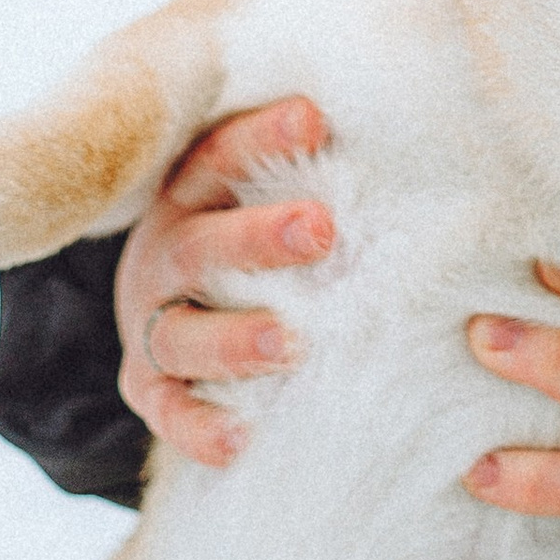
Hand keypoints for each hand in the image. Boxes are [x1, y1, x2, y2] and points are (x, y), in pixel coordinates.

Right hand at [112, 102, 335, 466]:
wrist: (172, 318)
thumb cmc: (251, 247)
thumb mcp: (268, 197)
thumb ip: (315, 174)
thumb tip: (409, 132)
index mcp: (189, 200)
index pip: (217, 159)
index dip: (260, 139)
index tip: (314, 119)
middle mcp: (162, 260)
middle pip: (200, 245)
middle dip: (258, 237)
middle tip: (323, 230)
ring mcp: (153, 327)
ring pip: (181, 334)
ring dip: (234, 340)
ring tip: (290, 343)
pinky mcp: (150, 390)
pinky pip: (168, 413)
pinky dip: (199, 427)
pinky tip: (239, 440)